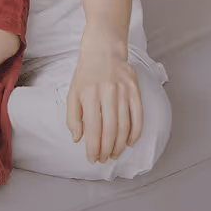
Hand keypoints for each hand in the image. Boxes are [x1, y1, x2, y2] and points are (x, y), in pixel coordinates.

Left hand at [67, 36, 143, 163]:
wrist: (104, 50)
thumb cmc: (86, 74)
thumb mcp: (72, 92)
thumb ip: (72, 116)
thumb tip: (77, 139)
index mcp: (88, 94)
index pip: (92, 128)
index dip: (93, 147)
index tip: (92, 158)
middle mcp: (107, 93)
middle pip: (110, 130)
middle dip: (107, 149)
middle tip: (104, 159)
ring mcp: (123, 92)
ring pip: (125, 126)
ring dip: (120, 145)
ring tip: (114, 154)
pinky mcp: (135, 91)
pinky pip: (138, 117)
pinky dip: (135, 133)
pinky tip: (130, 142)